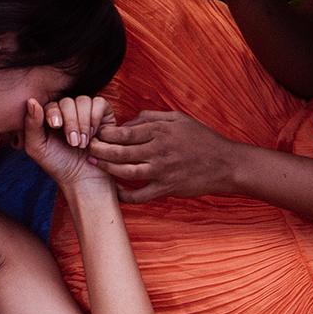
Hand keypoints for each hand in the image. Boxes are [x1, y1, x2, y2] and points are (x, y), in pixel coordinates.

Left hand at [22, 94, 114, 195]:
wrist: (84, 179)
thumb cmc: (59, 165)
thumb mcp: (37, 148)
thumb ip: (31, 125)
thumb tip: (31, 101)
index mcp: (51, 117)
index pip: (51, 104)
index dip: (54, 112)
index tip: (56, 127)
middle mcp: (68, 112)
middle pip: (67, 102)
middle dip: (70, 122)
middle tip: (72, 143)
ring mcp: (86, 111)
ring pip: (83, 101)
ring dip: (83, 123)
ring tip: (82, 144)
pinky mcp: (103, 114)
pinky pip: (99, 103)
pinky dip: (95, 117)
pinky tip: (93, 135)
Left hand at [87, 110, 240, 202]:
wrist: (225, 164)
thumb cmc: (201, 139)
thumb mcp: (178, 118)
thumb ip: (151, 117)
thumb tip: (127, 122)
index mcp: (161, 131)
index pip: (125, 132)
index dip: (106, 133)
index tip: (96, 133)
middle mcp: (159, 151)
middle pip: (121, 151)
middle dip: (100, 150)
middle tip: (87, 149)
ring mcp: (162, 172)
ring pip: (126, 172)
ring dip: (108, 169)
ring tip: (95, 165)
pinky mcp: (166, 189)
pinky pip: (139, 196)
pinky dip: (125, 195)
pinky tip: (115, 191)